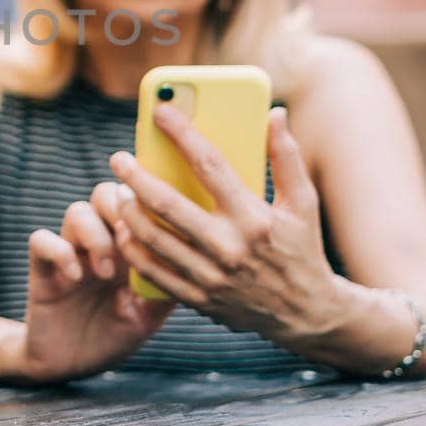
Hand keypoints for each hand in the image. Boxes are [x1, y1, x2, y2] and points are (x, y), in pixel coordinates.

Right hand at [16, 182, 172, 382]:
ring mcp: (70, 253)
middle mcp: (99, 243)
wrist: (70, 366)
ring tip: (106, 272)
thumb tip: (199, 258)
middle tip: (129, 238)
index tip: (161, 224)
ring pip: (77, 211)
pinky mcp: (42, 269)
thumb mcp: (150, 314)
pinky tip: (76, 277)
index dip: (147, 201)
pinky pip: (41, 240)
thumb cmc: (112, 336)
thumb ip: (168, 285)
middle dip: (119, 208)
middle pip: (105, 193)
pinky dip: (59, 251)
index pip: (135, 200)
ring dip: (95, 236)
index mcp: (126, 247)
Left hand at [107, 105, 346, 342]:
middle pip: (168, 204)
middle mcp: (229, 247)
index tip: (160, 111)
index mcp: (254, 217)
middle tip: (118, 159)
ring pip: (153, 238)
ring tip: (119, 192)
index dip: (182, 133)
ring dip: (129, 211)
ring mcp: (211, 276)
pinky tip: (125, 230)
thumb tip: (274, 114)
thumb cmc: (302, 249)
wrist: (306, 314)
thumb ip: (286, 157)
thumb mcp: (304, 203)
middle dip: (136, 176)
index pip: (210, 165)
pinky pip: (153, 272)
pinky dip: (133, 249)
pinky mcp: (199, 298)